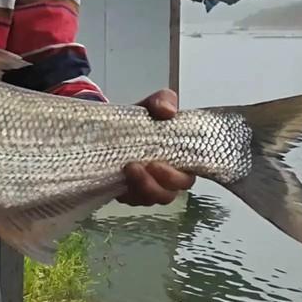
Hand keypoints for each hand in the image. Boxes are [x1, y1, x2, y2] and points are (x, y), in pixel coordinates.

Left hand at [118, 88, 195, 206]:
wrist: (113, 127)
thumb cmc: (142, 119)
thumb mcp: (152, 105)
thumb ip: (163, 101)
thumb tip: (168, 111)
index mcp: (180, 158)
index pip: (188, 176)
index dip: (178, 176)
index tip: (161, 163)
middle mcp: (167, 177)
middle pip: (172, 192)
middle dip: (159, 184)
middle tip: (144, 166)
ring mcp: (149, 186)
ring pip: (153, 199)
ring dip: (143, 187)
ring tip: (129, 168)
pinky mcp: (131, 192)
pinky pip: (133, 200)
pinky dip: (128, 193)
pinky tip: (121, 178)